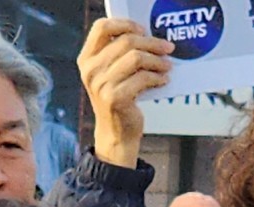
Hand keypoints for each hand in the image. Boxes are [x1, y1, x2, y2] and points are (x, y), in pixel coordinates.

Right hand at [78, 18, 172, 168]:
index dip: (125, 24)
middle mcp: (91, 70)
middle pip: (125, 41)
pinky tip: (163, 80)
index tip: (143, 30)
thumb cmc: (118, 101)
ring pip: (136, 58)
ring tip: (167, 65)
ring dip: (157, 60)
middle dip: (151, 43)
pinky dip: (157, 77)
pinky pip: (142, 78)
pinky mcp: (115, 98)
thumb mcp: (111, 75)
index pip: (101, 28)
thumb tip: (148, 37)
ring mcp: (101, 85)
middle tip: (167, 47)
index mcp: (86, 59)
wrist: (116, 135)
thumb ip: (119, 55)